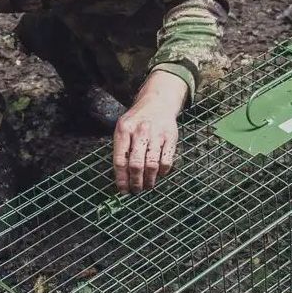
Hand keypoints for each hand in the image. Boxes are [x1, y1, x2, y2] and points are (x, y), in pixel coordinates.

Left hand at [113, 71, 188, 192]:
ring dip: (149, 180)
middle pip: (136, 164)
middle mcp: (140, 131)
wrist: (157, 102)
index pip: (120, 160)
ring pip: (152, 165)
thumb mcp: (123, 128)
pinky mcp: (171, 137)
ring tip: (147, 186)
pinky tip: (159, 175)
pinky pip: (166, 161)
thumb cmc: (137, 120)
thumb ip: (121, 150)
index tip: (123, 190)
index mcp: (124, 130)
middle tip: (136, 190)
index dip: (121, 179)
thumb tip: (122, 178)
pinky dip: (163, 172)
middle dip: (135, 182)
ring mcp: (157, 134)